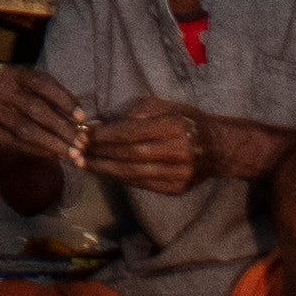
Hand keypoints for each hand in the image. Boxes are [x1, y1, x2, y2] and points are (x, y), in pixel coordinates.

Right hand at [0, 63, 84, 176]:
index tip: (83, 118)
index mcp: (14, 73)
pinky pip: (15, 143)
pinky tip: (54, 155)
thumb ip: (56, 99)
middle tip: (81, 142)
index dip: (64, 100)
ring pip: (25, 129)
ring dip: (52, 143)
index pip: (42, 84)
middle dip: (61, 127)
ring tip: (71, 153)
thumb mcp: (36, 90)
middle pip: (35, 108)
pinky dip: (37, 150)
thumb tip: (81, 120)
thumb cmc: (23, 96)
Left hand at [78, 100, 247, 194]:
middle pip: (129, 155)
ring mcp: (177, 174)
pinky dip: (120, 178)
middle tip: (77, 152)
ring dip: (105, 169)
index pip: (131, 133)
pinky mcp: (176, 189)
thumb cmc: (187, 120)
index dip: (105, 135)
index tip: (84, 135)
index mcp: (174, 126)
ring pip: (133, 173)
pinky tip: (105, 172)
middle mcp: (177, 152)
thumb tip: (98, 122)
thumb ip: (133, 113)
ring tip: (84, 164)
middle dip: (100, 154)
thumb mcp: (164, 107)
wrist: (218, 148)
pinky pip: (142, 184)